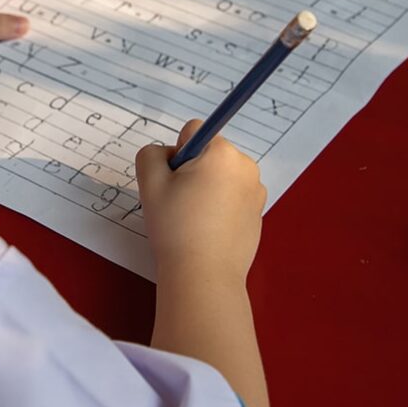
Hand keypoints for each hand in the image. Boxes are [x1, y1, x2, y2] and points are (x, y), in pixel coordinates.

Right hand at [135, 121, 266, 282]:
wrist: (204, 275)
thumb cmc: (176, 226)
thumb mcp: (149, 183)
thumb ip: (150, 154)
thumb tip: (166, 155)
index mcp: (222, 153)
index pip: (193, 131)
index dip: (176, 154)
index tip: (173, 182)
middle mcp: (246, 166)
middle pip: (209, 154)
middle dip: (192, 171)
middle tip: (178, 202)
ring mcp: (256, 192)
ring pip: (220, 177)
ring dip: (205, 188)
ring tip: (193, 220)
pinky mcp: (258, 215)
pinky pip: (232, 198)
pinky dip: (219, 207)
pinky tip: (207, 231)